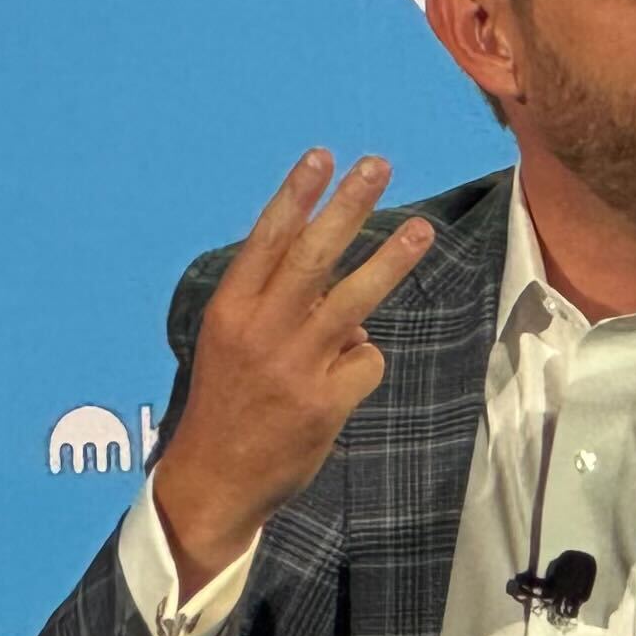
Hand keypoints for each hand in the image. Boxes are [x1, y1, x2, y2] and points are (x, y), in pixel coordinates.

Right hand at [154, 149, 433, 597]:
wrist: (214, 479)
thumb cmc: (226, 403)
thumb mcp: (229, 343)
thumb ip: (273, 306)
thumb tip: (336, 285)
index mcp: (231, 311)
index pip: (268, 239)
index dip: (296, 195)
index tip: (321, 156)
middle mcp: (261, 331)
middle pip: (313, 255)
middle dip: (348, 206)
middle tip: (377, 167)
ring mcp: (295, 366)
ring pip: (354, 300)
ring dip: (391, 260)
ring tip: (421, 231)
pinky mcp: (324, 402)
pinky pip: (365, 362)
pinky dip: (362, 365)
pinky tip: (339, 385)